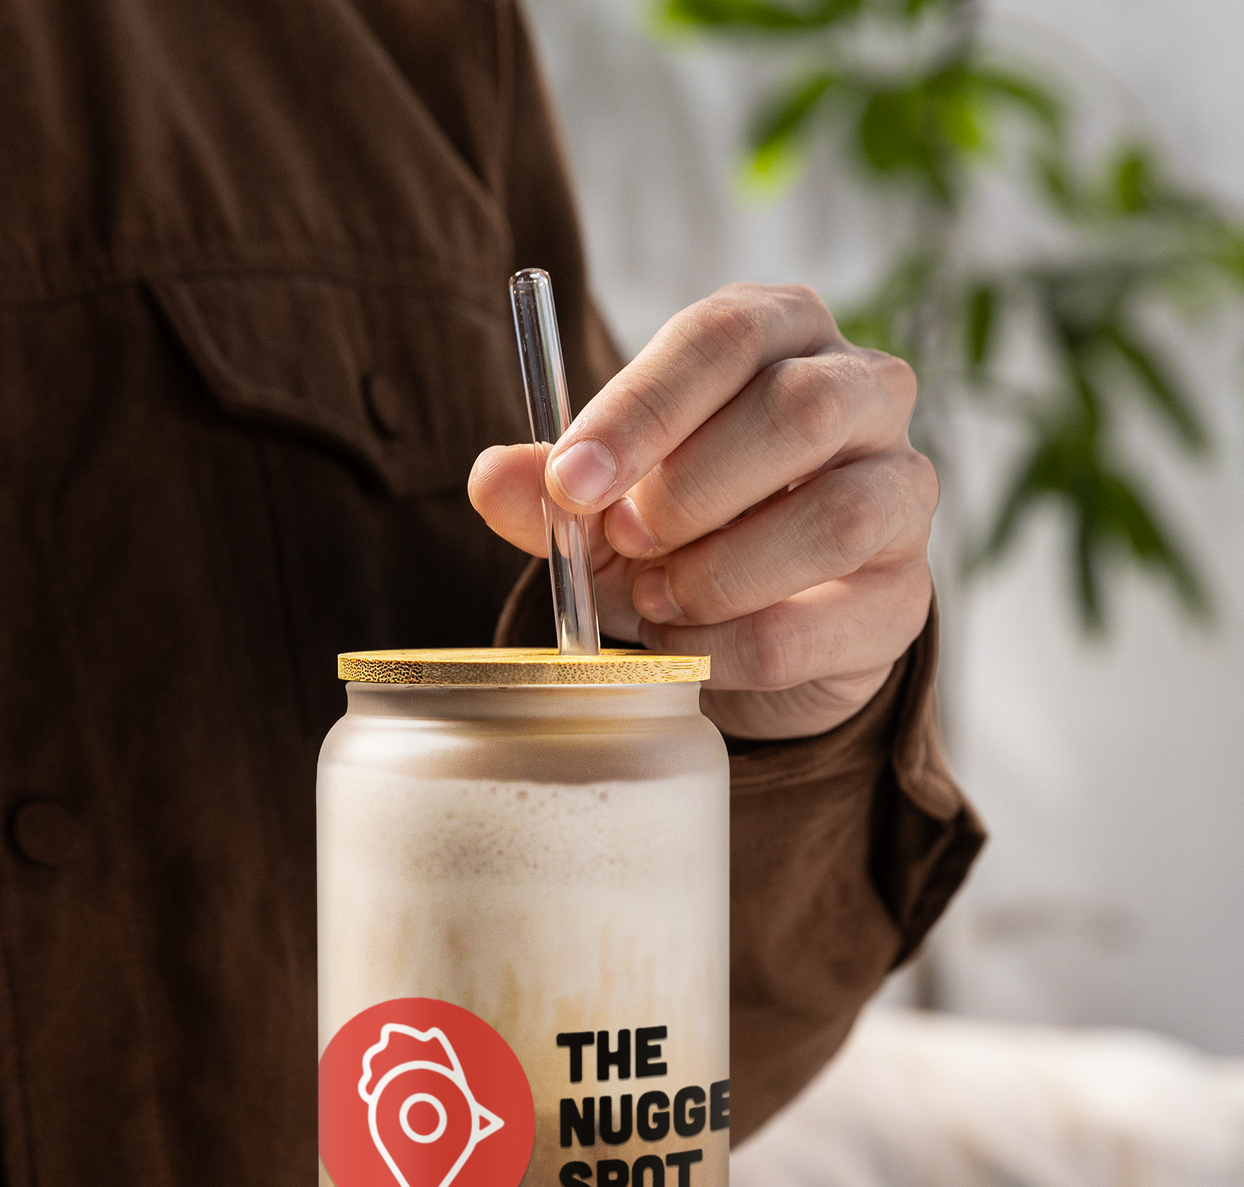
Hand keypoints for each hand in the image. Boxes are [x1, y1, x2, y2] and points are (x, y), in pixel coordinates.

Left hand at [470, 282, 935, 739]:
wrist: (754, 636)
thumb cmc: (682, 533)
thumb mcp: (603, 503)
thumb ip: (551, 489)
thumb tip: (490, 479)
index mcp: (781, 332)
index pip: (723, 336)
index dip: (642, 410)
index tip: (573, 483)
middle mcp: (864, 392)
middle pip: (799, 410)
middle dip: (690, 489)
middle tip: (624, 542)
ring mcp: (901, 493)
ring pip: (835, 517)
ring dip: (720, 572)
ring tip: (655, 598)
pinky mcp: (903, 596)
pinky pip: (821, 623)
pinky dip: (733, 645)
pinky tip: (690, 647)